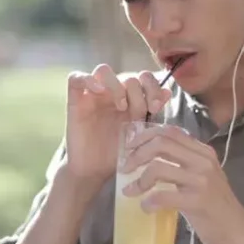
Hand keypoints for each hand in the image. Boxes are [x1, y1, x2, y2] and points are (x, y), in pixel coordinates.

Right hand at [63, 65, 172, 184]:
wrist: (95, 172)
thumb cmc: (118, 154)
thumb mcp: (140, 134)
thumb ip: (151, 113)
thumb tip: (168, 93)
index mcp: (130, 99)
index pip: (144, 78)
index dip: (153, 87)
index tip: (156, 107)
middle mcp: (112, 94)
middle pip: (127, 75)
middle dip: (138, 92)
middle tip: (139, 113)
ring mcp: (93, 96)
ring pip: (103, 70)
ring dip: (117, 85)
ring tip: (121, 106)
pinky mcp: (75, 101)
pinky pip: (76, 78)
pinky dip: (88, 79)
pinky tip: (99, 91)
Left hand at [118, 124, 243, 243]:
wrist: (236, 231)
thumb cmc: (214, 205)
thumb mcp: (201, 176)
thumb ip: (182, 162)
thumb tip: (147, 154)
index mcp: (203, 151)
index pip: (169, 132)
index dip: (145, 135)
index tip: (130, 147)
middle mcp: (203, 161)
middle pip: (161, 144)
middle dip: (137, 154)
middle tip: (125, 168)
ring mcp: (202, 180)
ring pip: (158, 168)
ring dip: (138, 180)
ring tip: (130, 191)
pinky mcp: (198, 201)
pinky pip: (163, 195)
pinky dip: (149, 201)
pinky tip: (146, 207)